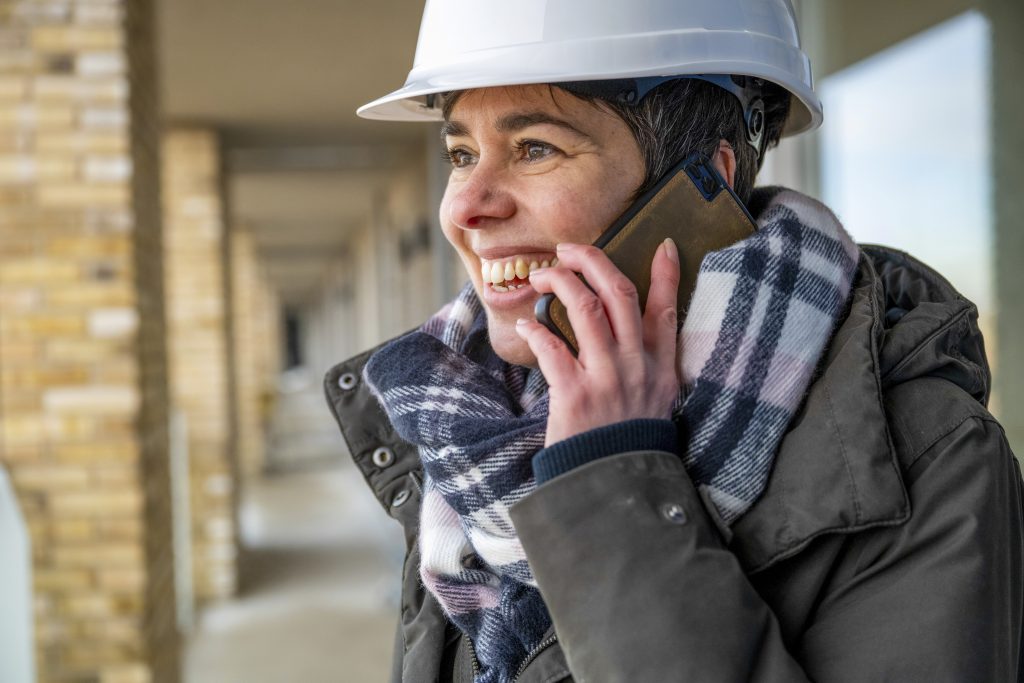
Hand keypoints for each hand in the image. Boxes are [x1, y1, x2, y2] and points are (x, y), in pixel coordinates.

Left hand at [516, 239, 681, 446]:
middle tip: (569, 249)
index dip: (667, 275)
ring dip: (559, 282)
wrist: (614, 485)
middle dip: (592, 260)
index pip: (666, 309)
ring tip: (542, 276)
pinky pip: (552, 347)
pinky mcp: (575, 395)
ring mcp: (607, 379)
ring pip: (585, 308)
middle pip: (618, 294)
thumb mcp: (655, 401)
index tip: (664, 245)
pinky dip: (536, 330)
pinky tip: (527, 325)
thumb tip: (625, 330)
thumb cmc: (627, 441)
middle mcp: (636, 366)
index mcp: (659, 366)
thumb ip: (646, 365)